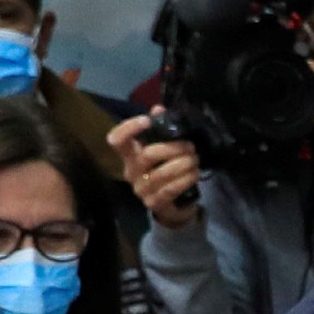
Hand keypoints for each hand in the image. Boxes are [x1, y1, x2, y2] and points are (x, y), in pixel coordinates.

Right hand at [108, 115, 202, 230]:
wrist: (173, 206)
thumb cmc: (166, 172)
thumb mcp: (163, 150)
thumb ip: (160, 130)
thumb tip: (159, 108)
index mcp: (129, 156)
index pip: (117, 140)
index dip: (129, 128)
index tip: (148, 120)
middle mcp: (131, 172)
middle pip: (148, 155)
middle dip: (174, 148)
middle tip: (190, 147)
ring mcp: (142, 190)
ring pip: (162, 173)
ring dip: (184, 164)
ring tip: (195, 160)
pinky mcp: (154, 203)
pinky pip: (171, 189)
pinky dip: (186, 179)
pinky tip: (194, 174)